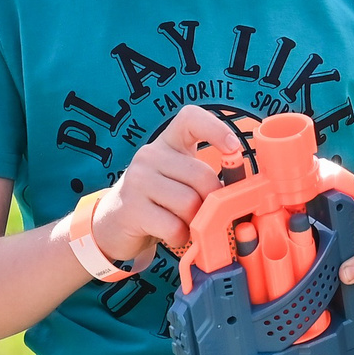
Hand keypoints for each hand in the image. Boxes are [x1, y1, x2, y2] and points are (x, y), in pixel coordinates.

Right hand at [85, 105, 243, 268]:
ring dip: (195, 222)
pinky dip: (180, 237)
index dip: (216, 128)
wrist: (112, 224)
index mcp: (167, 143)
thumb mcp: (179, 180)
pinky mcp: (132, 208)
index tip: (233, 148)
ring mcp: (137, 181)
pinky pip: (174, 226)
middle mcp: (149, 155)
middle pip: (201, 175)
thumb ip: (203, 178)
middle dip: (212, 200)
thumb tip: (240, 191)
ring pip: (189, 203)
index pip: (190, 118)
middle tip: (206, 213)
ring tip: (184, 223)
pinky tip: (172, 234)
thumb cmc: (157, 201)